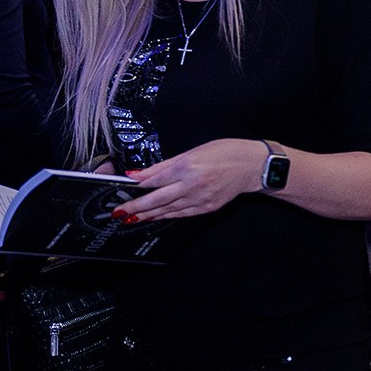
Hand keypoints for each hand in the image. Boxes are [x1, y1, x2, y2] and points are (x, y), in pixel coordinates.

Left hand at [125, 139, 267, 220]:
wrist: (251, 166)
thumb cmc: (225, 153)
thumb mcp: (192, 152)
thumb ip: (164, 165)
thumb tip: (140, 173)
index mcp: (187, 167)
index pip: (155, 180)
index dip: (137, 187)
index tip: (123, 190)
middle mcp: (192, 185)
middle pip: (157, 199)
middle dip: (135, 207)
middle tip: (119, 212)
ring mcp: (200, 199)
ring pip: (167, 210)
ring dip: (147, 215)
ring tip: (131, 218)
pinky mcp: (207, 208)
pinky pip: (181, 214)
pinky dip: (166, 216)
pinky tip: (155, 217)